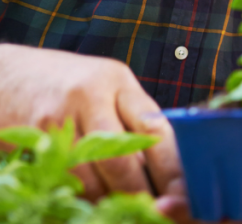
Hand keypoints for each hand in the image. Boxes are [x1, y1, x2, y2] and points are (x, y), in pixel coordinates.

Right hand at [0, 44, 180, 201]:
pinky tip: (86, 207)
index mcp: (118, 81)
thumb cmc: (68, 83)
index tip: (183, 196)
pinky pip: (59, 181)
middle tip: (153, 215)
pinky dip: (75, 200)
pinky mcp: (29, 138)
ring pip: (88, 178)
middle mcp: (90, 96)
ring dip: (107, 203)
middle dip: (139, 195)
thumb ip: (131, 122)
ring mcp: (57, 118)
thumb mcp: (106, 88)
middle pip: (121, 160)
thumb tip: (161, 172)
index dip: (172, 168)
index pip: (155, 128)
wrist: (8, 72)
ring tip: (119, 214)